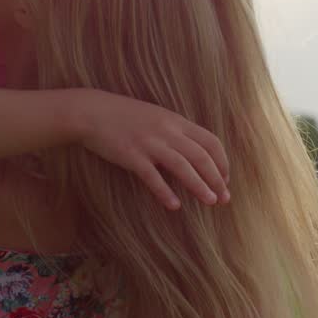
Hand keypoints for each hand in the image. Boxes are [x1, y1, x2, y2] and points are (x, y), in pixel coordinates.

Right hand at [72, 90, 230, 209]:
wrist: (92, 111)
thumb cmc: (124, 116)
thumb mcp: (157, 117)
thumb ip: (175, 132)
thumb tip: (194, 152)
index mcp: (176, 121)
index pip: (210, 141)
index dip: (222, 162)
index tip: (225, 179)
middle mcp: (167, 131)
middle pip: (201, 156)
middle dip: (217, 178)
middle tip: (225, 198)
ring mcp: (149, 143)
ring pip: (183, 166)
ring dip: (199, 186)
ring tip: (211, 202)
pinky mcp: (131, 155)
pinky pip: (152, 176)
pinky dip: (165, 192)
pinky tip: (174, 206)